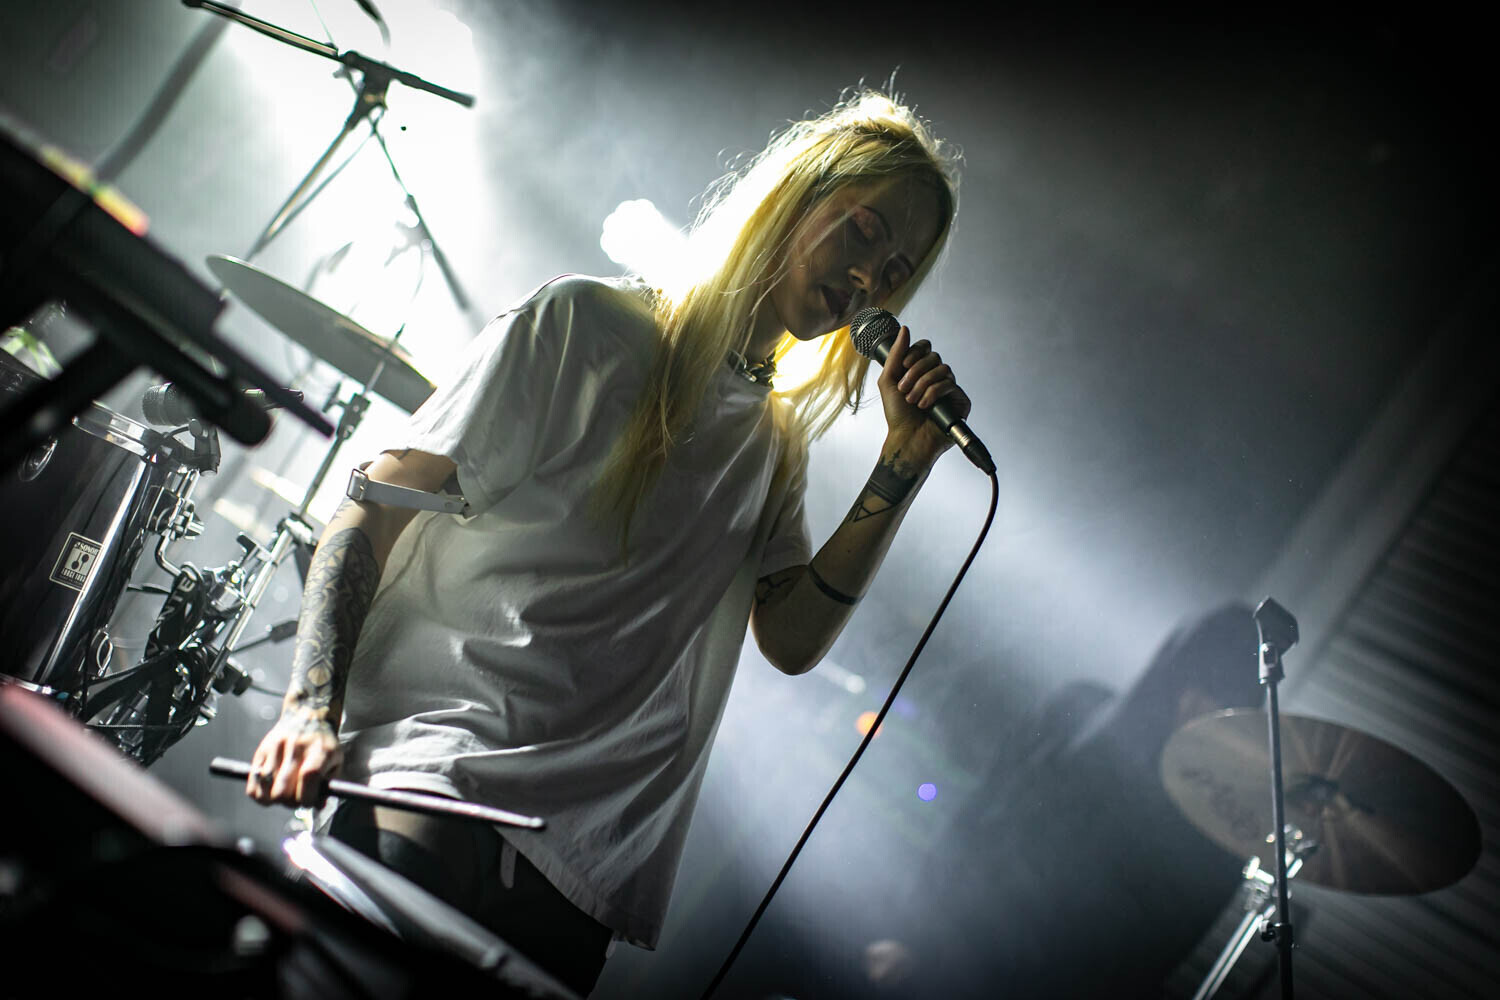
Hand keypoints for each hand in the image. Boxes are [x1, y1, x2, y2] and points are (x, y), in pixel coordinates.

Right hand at [245, 707, 342, 807]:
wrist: (307, 713)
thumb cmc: (323, 743)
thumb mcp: (335, 759)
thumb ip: (328, 785)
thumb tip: (318, 806)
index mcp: (319, 750)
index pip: (308, 778)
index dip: (307, 798)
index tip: (309, 802)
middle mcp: (296, 748)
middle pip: (283, 789)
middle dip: (289, 802)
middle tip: (295, 800)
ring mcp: (276, 748)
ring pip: (266, 787)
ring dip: (273, 800)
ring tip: (283, 796)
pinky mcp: (262, 750)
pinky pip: (253, 781)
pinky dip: (258, 794)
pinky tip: (268, 794)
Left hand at [876, 325, 971, 462]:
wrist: (906, 438)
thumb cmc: (897, 414)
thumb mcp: (889, 380)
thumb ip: (896, 354)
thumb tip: (905, 328)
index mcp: (920, 370)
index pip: (925, 347)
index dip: (915, 352)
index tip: (903, 366)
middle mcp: (936, 377)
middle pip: (933, 356)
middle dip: (915, 373)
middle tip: (904, 389)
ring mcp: (950, 389)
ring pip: (942, 369)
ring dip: (922, 385)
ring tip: (913, 401)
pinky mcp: (960, 401)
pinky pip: (950, 384)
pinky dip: (934, 393)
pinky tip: (925, 405)